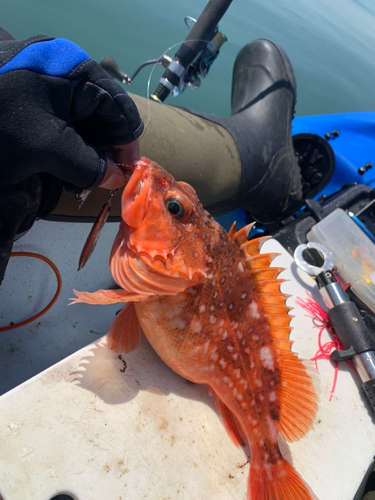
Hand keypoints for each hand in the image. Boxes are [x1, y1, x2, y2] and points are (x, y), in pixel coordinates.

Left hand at [0, 34, 143, 191]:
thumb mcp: (47, 148)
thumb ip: (88, 165)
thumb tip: (115, 178)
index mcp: (74, 71)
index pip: (119, 108)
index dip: (126, 145)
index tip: (125, 176)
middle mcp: (65, 75)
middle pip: (103, 118)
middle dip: (105, 153)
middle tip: (101, 184)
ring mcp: (46, 88)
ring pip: (83, 126)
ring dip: (87, 157)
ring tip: (81, 183)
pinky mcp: (33, 104)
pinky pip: (63, 129)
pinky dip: (69, 153)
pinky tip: (65, 172)